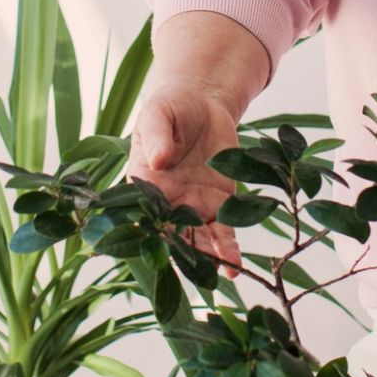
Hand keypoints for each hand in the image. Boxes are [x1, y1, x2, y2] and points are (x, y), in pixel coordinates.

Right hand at [125, 80, 242, 277]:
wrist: (201, 103)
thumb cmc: (171, 107)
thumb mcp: (159, 114)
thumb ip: (158, 136)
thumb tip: (157, 160)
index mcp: (143, 184)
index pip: (142, 215)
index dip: (149, 235)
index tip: (158, 250)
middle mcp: (166, 202)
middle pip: (172, 236)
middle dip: (184, 256)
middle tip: (196, 273)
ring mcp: (193, 206)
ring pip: (199, 240)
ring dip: (209, 259)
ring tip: (222, 272)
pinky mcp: (219, 203)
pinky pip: (223, 231)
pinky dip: (229, 249)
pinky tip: (234, 266)